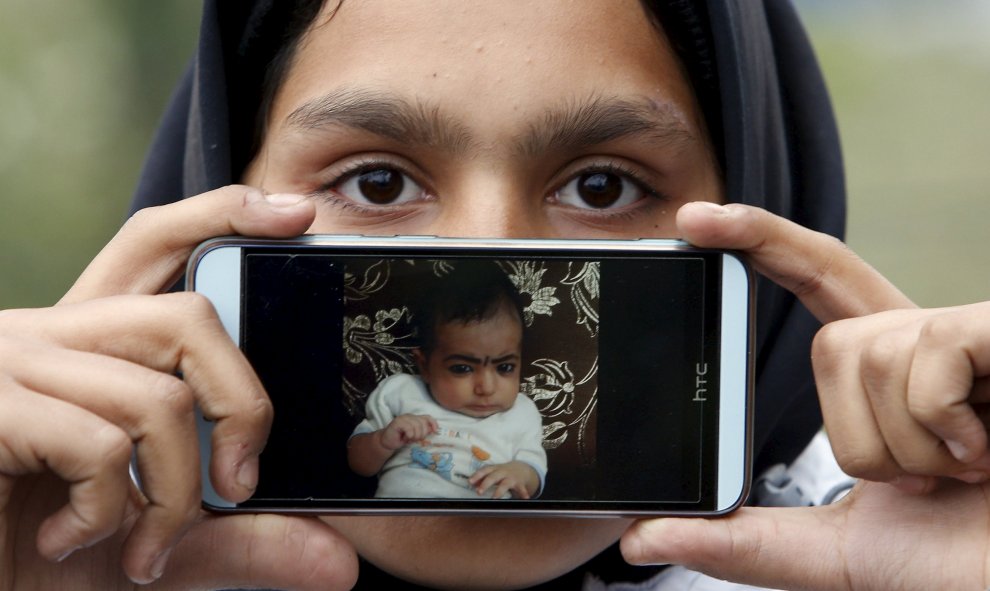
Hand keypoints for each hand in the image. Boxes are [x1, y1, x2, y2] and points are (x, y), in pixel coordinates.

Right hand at [1, 186, 357, 589]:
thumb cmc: (27, 556)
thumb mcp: (155, 545)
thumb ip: (239, 544)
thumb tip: (340, 562)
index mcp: (88, 346)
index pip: (158, 246)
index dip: (224, 215)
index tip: (297, 213)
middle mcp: (48, 335)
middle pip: (188, 317)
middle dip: (240, 404)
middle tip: (238, 485)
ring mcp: (12, 363)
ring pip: (161, 395)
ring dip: (176, 493)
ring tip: (144, 548)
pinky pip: (102, 446)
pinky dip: (109, 513)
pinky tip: (68, 539)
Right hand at [380, 414, 438, 449]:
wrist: (387, 442)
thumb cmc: (401, 438)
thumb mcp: (415, 435)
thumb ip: (423, 431)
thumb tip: (434, 430)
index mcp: (415, 418)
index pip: (427, 417)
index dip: (433, 423)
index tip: (435, 431)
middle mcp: (410, 416)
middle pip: (423, 423)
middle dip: (421, 434)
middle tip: (414, 439)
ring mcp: (403, 418)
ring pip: (417, 426)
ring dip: (414, 436)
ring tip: (408, 439)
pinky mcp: (397, 422)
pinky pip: (409, 429)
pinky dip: (409, 436)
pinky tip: (404, 438)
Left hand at [469, 461, 538, 498]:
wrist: (521, 468)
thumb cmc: (503, 472)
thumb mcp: (493, 472)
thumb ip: (483, 478)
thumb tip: (471, 483)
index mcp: (494, 469)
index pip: (484, 471)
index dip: (477, 476)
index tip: (470, 481)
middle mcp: (502, 472)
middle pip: (493, 477)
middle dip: (486, 484)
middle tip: (479, 492)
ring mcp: (511, 478)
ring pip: (505, 484)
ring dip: (499, 490)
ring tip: (494, 497)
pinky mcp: (519, 483)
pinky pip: (521, 488)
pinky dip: (523, 492)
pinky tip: (525, 498)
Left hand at [621, 202, 985, 590]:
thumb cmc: (963, 564)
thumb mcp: (836, 552)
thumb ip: (742, 541)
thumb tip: (640, 538)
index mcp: (895, 378)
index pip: (818, 283)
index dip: (763, 241)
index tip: (695, 222)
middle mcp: (931, 343)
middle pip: (832, 337)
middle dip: (860, 431)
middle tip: (925, 484)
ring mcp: (972, 335)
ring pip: (866, 351)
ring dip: (904, 443)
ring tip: (966, 474)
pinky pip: (925, 352)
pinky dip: (941, 424)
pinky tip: (987, 452)